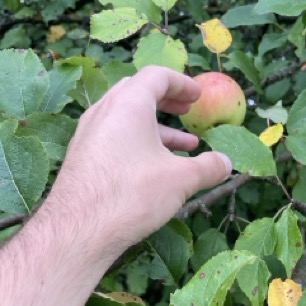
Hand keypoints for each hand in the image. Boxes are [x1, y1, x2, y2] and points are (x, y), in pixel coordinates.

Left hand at [48, 66, 231, 253]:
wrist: (79, 229)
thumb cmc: (133, 194)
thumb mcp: (181, 180)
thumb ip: (208, 167)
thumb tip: (227, 163)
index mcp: (129, 104)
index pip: (156, 76)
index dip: (182, 83)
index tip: (197, 95)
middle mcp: (105, 112)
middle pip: (138, 92)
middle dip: (167, 101)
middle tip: (186, 110)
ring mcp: (89, 134)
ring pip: (126, 118)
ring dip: (156, 127)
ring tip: (184, 145)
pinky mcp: (83, 157)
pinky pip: (115, 137)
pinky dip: (138, 142)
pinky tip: (155, 167)